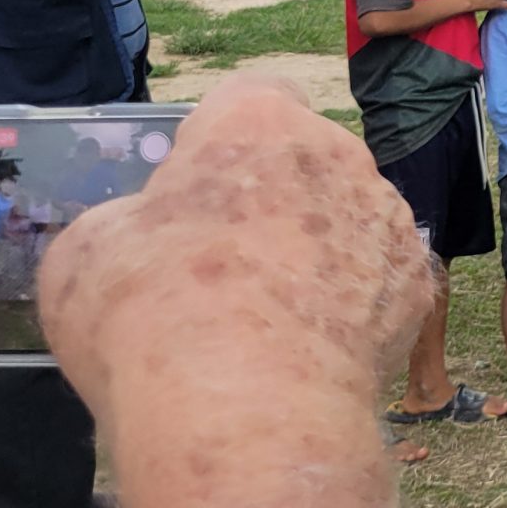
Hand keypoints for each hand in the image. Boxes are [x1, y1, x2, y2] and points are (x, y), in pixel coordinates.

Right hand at [40, 73, 433, 407]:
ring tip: (265, 325)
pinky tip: (311, 353)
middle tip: (220, 270)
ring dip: (316, 255)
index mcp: (257, 123)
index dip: (217, 145)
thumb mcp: (87, 252)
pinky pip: (380, 283)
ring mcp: (390, 220)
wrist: (247, 407)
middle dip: (269, 203)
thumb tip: (146, 238)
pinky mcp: (420, 286)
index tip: (191, 196)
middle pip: (303, 163)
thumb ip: (129, 224)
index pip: (248, 100)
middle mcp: (340, 154)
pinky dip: (353, 310)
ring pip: (349, 222)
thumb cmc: (150, 312)